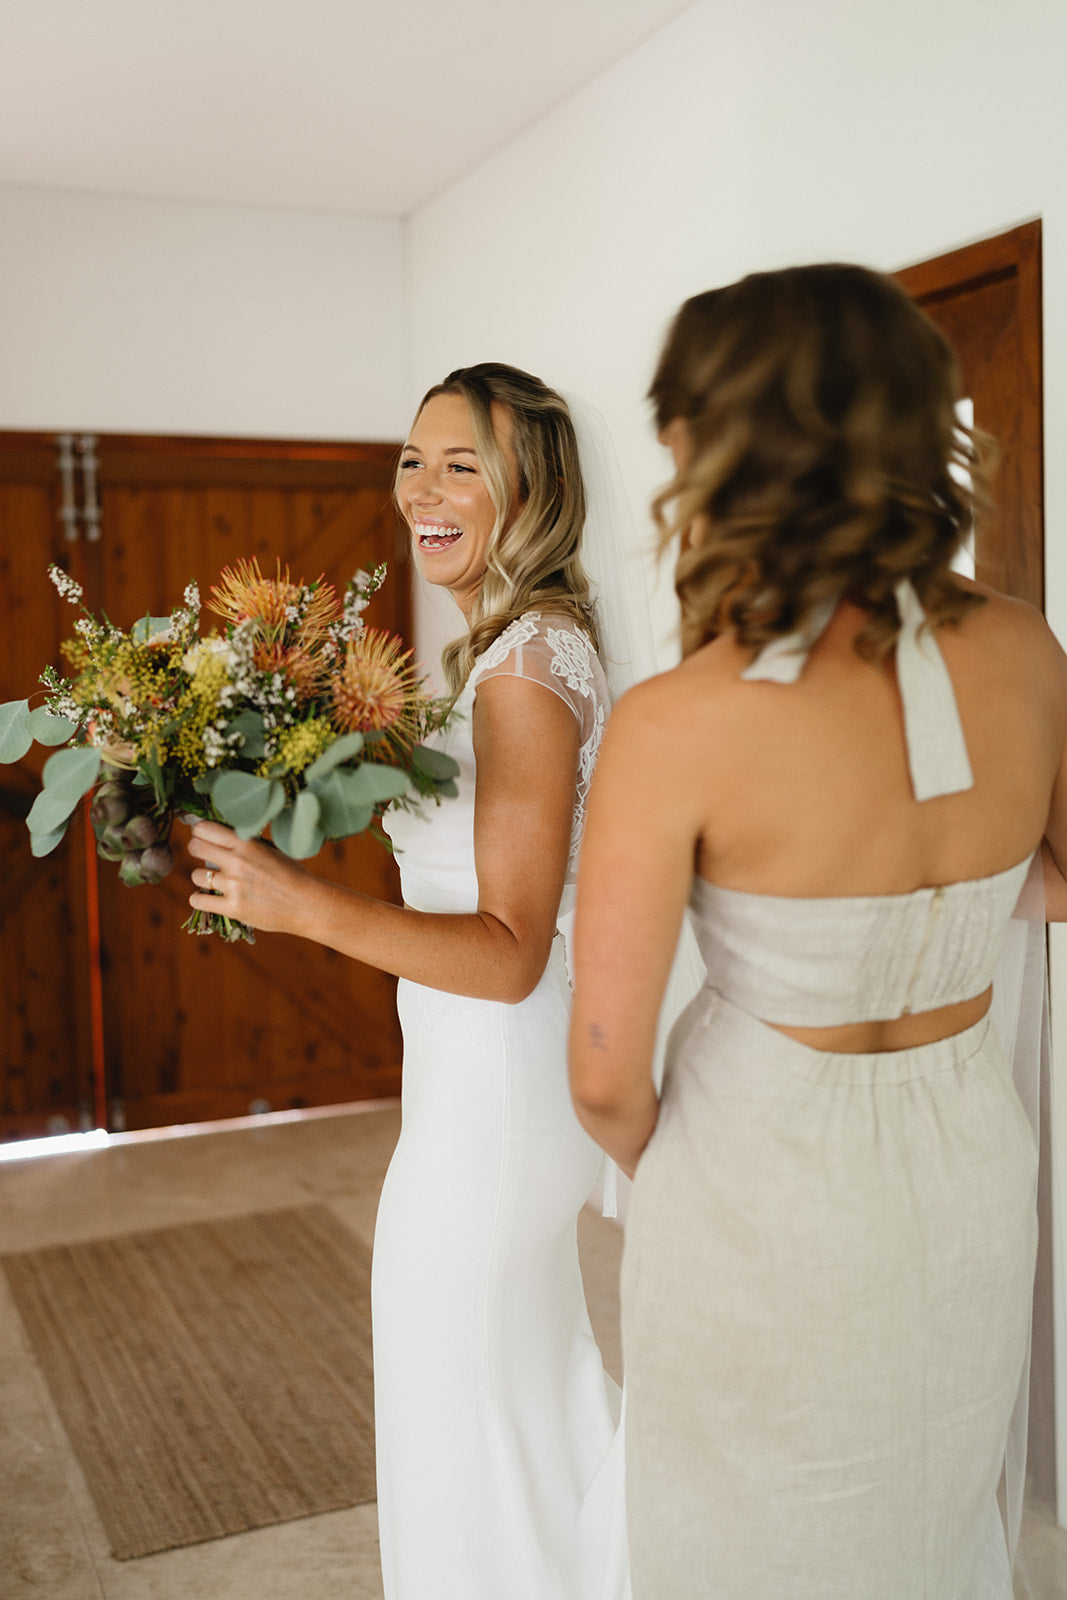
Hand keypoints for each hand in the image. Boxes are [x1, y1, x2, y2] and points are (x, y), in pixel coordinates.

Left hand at [187, 820, 315, 934]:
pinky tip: (209, 899)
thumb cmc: (291, 875)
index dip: (200, 832)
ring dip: (201, 877)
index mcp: (247, 844)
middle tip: (204, 856)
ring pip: (195, 875)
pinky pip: (198, 901)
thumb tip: (221, 835)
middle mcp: (237, 861)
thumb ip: (246, 843)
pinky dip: (200, 900)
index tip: (203, 837)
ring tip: (213, 881)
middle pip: (195, 847)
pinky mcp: (233, 908)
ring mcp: (234, 885)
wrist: (306, 904)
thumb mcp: (271, 850)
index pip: (205, 829)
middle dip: (197, 849)